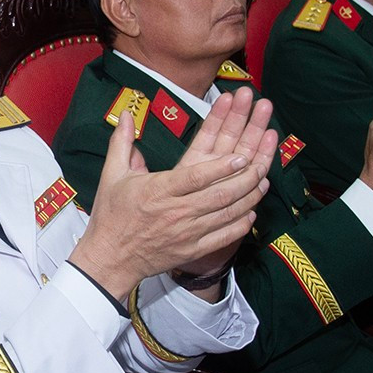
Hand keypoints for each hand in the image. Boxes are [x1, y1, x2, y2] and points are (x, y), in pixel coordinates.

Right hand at [69, 86, 276, 301]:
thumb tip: (125, 114)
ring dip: (248, 199)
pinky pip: (223, 237)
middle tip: (259, 165)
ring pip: (226, 215)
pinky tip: (251, 213)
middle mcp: (176, 212)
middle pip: (218, 195)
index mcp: (158, 191)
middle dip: (244, 180)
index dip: (221, 167)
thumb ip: (122, 142)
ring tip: (262, 183)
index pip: (196, 177)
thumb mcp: (112, 175)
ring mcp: (187, 233)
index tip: (240, 157)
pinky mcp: (192, 250)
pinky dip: (240, 225)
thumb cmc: (112, 215)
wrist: (109, 258)